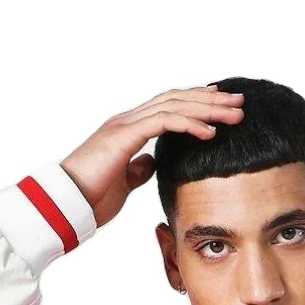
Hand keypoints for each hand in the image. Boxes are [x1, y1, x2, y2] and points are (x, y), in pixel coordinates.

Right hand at [60, 85, 245, 231]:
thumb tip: (151, 163)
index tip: (221, 106)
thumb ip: (137, 169)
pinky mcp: (124, 136)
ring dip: (207, 108)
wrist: (65, 204)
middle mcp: (128, 120)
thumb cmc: (90, 197)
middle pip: (177, 100)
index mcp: (128, 130)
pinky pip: (164, 123)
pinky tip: (210, 131)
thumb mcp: (123, 183)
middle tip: (239, 102)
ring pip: (174, 106)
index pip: (169, 107)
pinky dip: (190, 124)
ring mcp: (125, 124)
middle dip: (210, 100)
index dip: (196, 103)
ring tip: (234, 113)